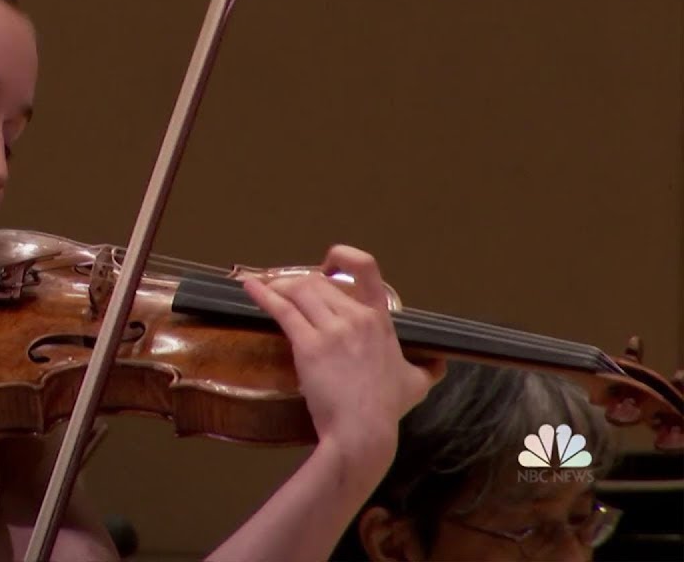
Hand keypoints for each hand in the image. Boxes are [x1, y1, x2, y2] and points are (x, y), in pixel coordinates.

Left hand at [242, 245, 444, 463]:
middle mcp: (357, 317)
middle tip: (282, 291)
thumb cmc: (386, 408)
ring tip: (265, 290)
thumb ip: (427, 368)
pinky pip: (282, 310)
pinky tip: (248, 287)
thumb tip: (440, 364)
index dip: (342, 257)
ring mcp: (333, 330)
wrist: (363, 430)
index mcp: (380, 319)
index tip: (327, 265)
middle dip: (296, 283)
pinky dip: (261, 295)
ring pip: (299, 291)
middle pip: (318, 282)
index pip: (366, 268)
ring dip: (277, 287)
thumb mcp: (416, 384)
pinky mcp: (309, 345)